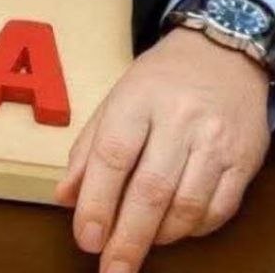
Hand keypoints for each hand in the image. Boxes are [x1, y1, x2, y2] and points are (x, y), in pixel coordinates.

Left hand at [55, 26, 270, 270]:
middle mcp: (178, 120)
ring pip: (187, 205)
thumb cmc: (159, 81)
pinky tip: (173, 230)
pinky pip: (218, 210)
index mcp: (137, 99)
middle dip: (128, 237)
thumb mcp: (115, 100)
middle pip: (150, 189)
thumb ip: (88, 148)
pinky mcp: (242, 161)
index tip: (86, 238)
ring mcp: (214, 142)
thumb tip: (65, 197)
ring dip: (159, 236)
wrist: (221, 55)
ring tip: (138, 245)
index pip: (113, 156)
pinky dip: (193, 230)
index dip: (97, 202)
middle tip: (111, 269)